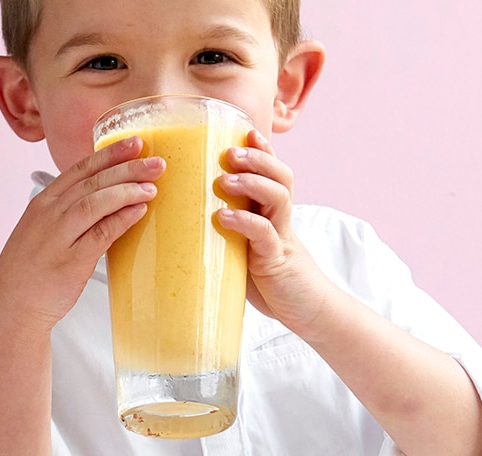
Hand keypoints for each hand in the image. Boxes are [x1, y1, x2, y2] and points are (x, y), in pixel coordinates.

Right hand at [0, 136, 164, 333]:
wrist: (12, 306)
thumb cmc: (30, 270)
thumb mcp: (43, 231)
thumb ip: (69, 212)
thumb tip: (107, 198)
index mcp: (42, 203)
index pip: (80, 169)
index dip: (109, 154)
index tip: (134, 142)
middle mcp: (48, 214)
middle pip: (92, 181)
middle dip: (127, 168)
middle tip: (156, 162)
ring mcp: (58, 236)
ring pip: (96, 201)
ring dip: (127, 190)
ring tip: (152, 186)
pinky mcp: (71, 261)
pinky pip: (101, 233)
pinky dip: (122, 218)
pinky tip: (139, 210)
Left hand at [216, 130, 328, 334]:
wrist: (305, 312)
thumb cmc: (267, 281)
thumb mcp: (243, 250)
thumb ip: (223, 233)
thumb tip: (176, 219)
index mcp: (272, 213)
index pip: (272, 172)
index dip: (262, 150)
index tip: (244, 132)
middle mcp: (280, 219)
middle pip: (280, 176)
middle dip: (257, 159)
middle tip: (230, 152)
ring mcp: (281, 238)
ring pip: (278, 197)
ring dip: (253, 183)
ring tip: (226, 179)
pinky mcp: (277, 261)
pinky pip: (266, 234)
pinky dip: (246, 222)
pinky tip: (225, 217)